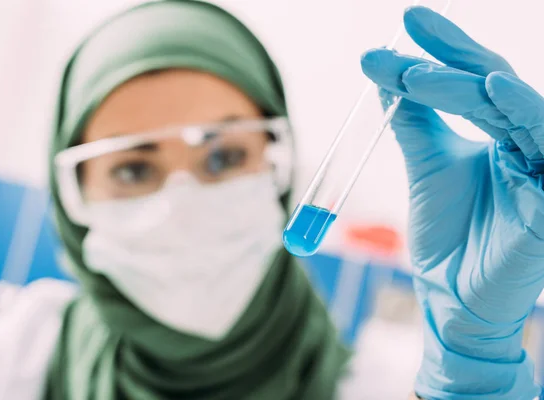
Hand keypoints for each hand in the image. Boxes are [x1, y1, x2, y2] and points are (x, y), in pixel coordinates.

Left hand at [362, 7, 543, 398]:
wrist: (450, 293)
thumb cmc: (447, 233)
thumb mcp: (426, 165)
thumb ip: (414, 120)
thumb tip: (387, 73)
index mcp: (499, 133)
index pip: (473, 79)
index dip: (443, 50)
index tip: (405, 25)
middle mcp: (526, 143)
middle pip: (492, 83)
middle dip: (450, 55)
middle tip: (406, 31)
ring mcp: (542, 167)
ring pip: (513, 108)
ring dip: (468, 82)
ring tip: (422, 69)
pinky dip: (521, 111)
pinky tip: (493, 88)